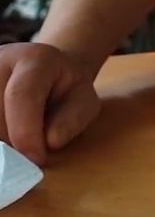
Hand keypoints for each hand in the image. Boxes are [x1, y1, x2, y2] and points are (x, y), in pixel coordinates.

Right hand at [0, 42, 101, 165]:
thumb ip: (73, 119)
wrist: (47, 75)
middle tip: (32, 146)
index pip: (21, 95)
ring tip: (19, 134)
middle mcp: (0, 61)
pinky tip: (8, 135)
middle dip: (14, 141)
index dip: (26, 132)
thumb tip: (49, 141)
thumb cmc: (66, 92)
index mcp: (35, 59)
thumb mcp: (83, 102)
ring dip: (2, 141)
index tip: (38, 158)